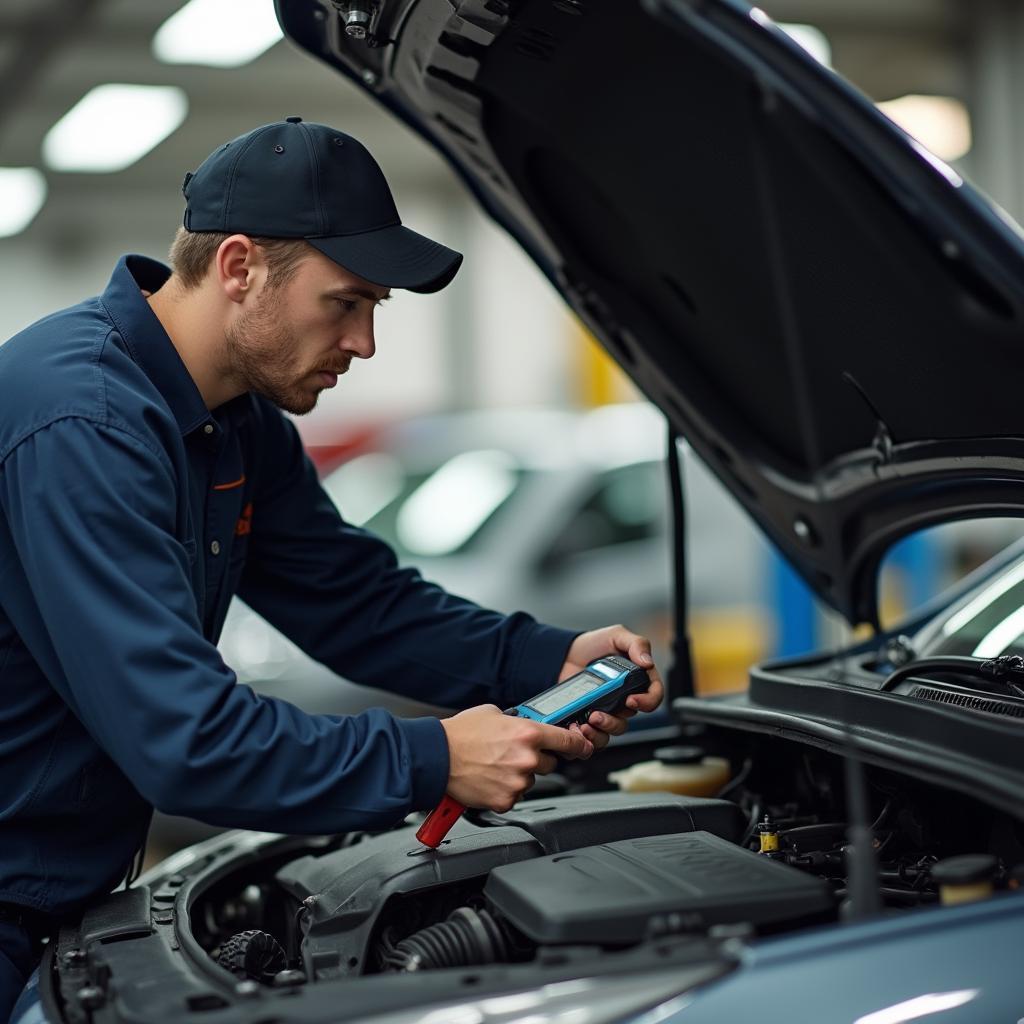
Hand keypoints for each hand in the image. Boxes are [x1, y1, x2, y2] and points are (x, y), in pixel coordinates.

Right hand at [440, 704, 593, 812]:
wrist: (437, 757)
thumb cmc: (460, 734)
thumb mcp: (494, 713)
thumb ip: (517, 721)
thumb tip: (527, 724)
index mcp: (528, 733)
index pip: (568, 741)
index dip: (577, 744)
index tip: (582, 746)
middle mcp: (527, 759)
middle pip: (549, 764)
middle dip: (535, 759)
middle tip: (511, 754)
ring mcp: (518, 782)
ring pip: (530, 781)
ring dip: (518, 775)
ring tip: (494, 766)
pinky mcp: (506, 800)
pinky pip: (514, 796)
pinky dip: (504, 790)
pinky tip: (489, 779)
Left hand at [559, 624, 663, 749]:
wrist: (564, 654)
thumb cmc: (593, 644)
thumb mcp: (616, 635)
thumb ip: (636, 644)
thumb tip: (648, 661)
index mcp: (637, 680)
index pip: (654, 697)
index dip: (648, 702)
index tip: (631, 700)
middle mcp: (624, 698)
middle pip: (630, 719)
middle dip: (614, 721)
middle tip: (597, 715)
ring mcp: (607, 710)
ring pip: (612, 731)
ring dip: (601, 731)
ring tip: (586, 722)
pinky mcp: (589, 718)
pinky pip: (594, 735)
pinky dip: (587, 737)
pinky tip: (577, 727)